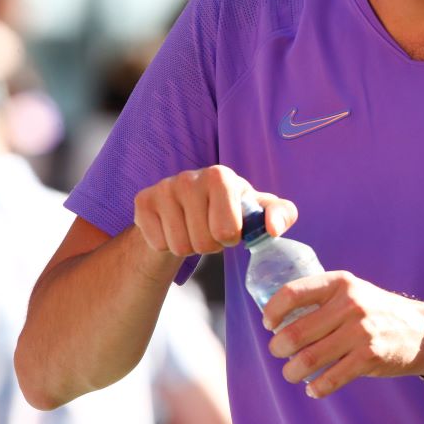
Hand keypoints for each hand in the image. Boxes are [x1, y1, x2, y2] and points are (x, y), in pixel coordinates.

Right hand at [132, 165, 297, 256]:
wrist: (191, 208)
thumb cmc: (233, 209)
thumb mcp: (260, 211)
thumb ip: (281, 214)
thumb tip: (273, 229)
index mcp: (220, 176)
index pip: (226, 230)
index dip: (231, 238)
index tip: (231, 228)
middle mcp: (189, 177)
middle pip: (202, 242)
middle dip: (210, 245)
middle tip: (210, 231)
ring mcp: (163, 188)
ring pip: (179, 246)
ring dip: (190, 246)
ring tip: (194, 229)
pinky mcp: (143, 201)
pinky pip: (158, 244)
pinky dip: (168, 244)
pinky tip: (174, 228)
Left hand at [263, 272, 423, 397]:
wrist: (422, 331)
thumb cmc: (378, 312)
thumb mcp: (354, 291)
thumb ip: (323, 298)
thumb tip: (279, 317)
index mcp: (341, 283)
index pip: (292, 293)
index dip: (273, 311)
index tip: (269, 324)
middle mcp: (350, 305)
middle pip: (294, 333)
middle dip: (278, 348)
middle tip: (280, 352)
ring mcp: (361, 332)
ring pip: (307, 360)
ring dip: (291, 372)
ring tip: (292, 372)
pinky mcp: (369, 357)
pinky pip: (329, 380)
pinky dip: (316, 388)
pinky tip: (314, 388)